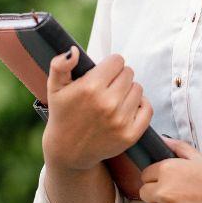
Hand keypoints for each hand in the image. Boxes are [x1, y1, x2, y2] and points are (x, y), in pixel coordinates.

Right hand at [41, 46, 153, 171]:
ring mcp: (120, 120)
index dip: (109, 65)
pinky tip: (127, 108)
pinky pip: (147, 108)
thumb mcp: (54, 87)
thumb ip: (60, 65)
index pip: (117, 61)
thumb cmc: (63, 114)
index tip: (102, 74)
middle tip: (107, 88)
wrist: (68, 151)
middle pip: (129, 73)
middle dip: (118, 77)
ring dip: (128, 91)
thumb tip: (73, 51)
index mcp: (90, 88)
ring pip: (138, 89)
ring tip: (114, 99)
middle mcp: (107, 103)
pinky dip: (140, 106)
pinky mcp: (130, 135)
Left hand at [138, 138, 201, 202]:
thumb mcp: (200, 157)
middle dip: (156, 196)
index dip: (156, 179)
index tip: (168, 183)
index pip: (145, 176)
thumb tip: (163, 142)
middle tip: (175, 197)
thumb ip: (178, 149)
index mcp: (169, 170)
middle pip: (144, 196)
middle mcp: (166, 191)